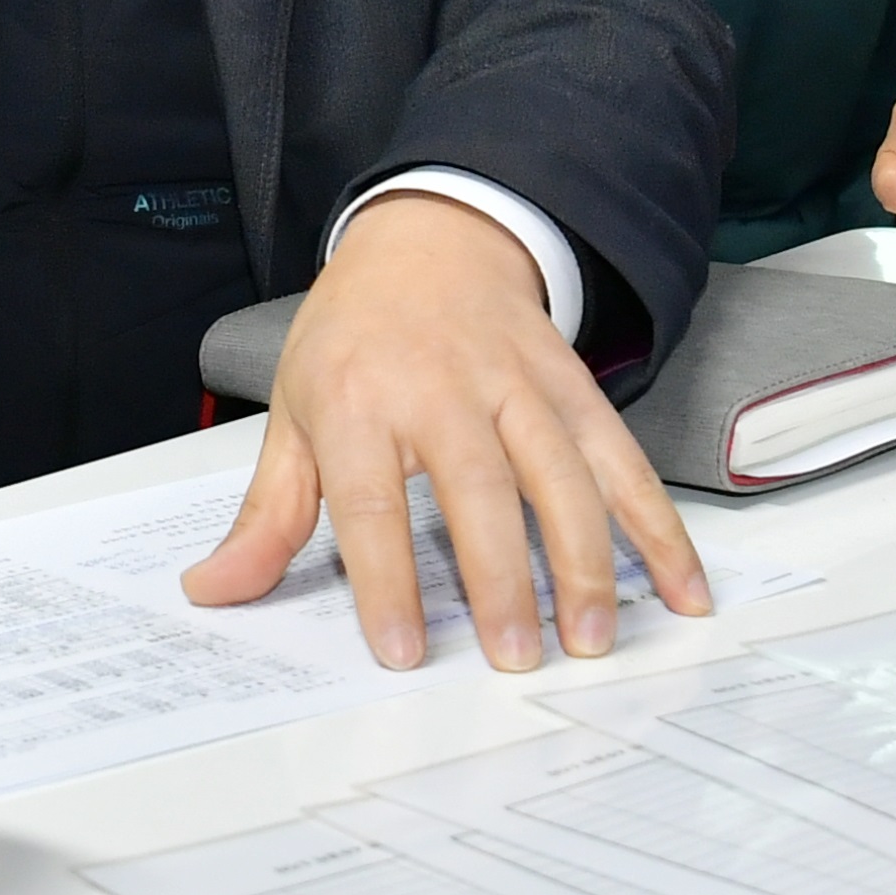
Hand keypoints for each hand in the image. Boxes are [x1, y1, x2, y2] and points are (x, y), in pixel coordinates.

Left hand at [181, 195, 708, 671]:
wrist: (430, 236)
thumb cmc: (355, 337)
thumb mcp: (294, 413)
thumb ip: (269, 514)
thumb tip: (214, 590)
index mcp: (358, 402)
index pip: (371, 502)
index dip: (387, 581)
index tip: (404, 651)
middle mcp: (440, 389)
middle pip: (478, 491)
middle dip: (501, 579)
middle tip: (516, 658)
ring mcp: (516, 385)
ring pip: (561, 474)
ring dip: (585, 560)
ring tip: (592, 637)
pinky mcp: (573, 386)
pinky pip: (622, 459)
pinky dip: (659, 524)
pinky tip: (681, 586)